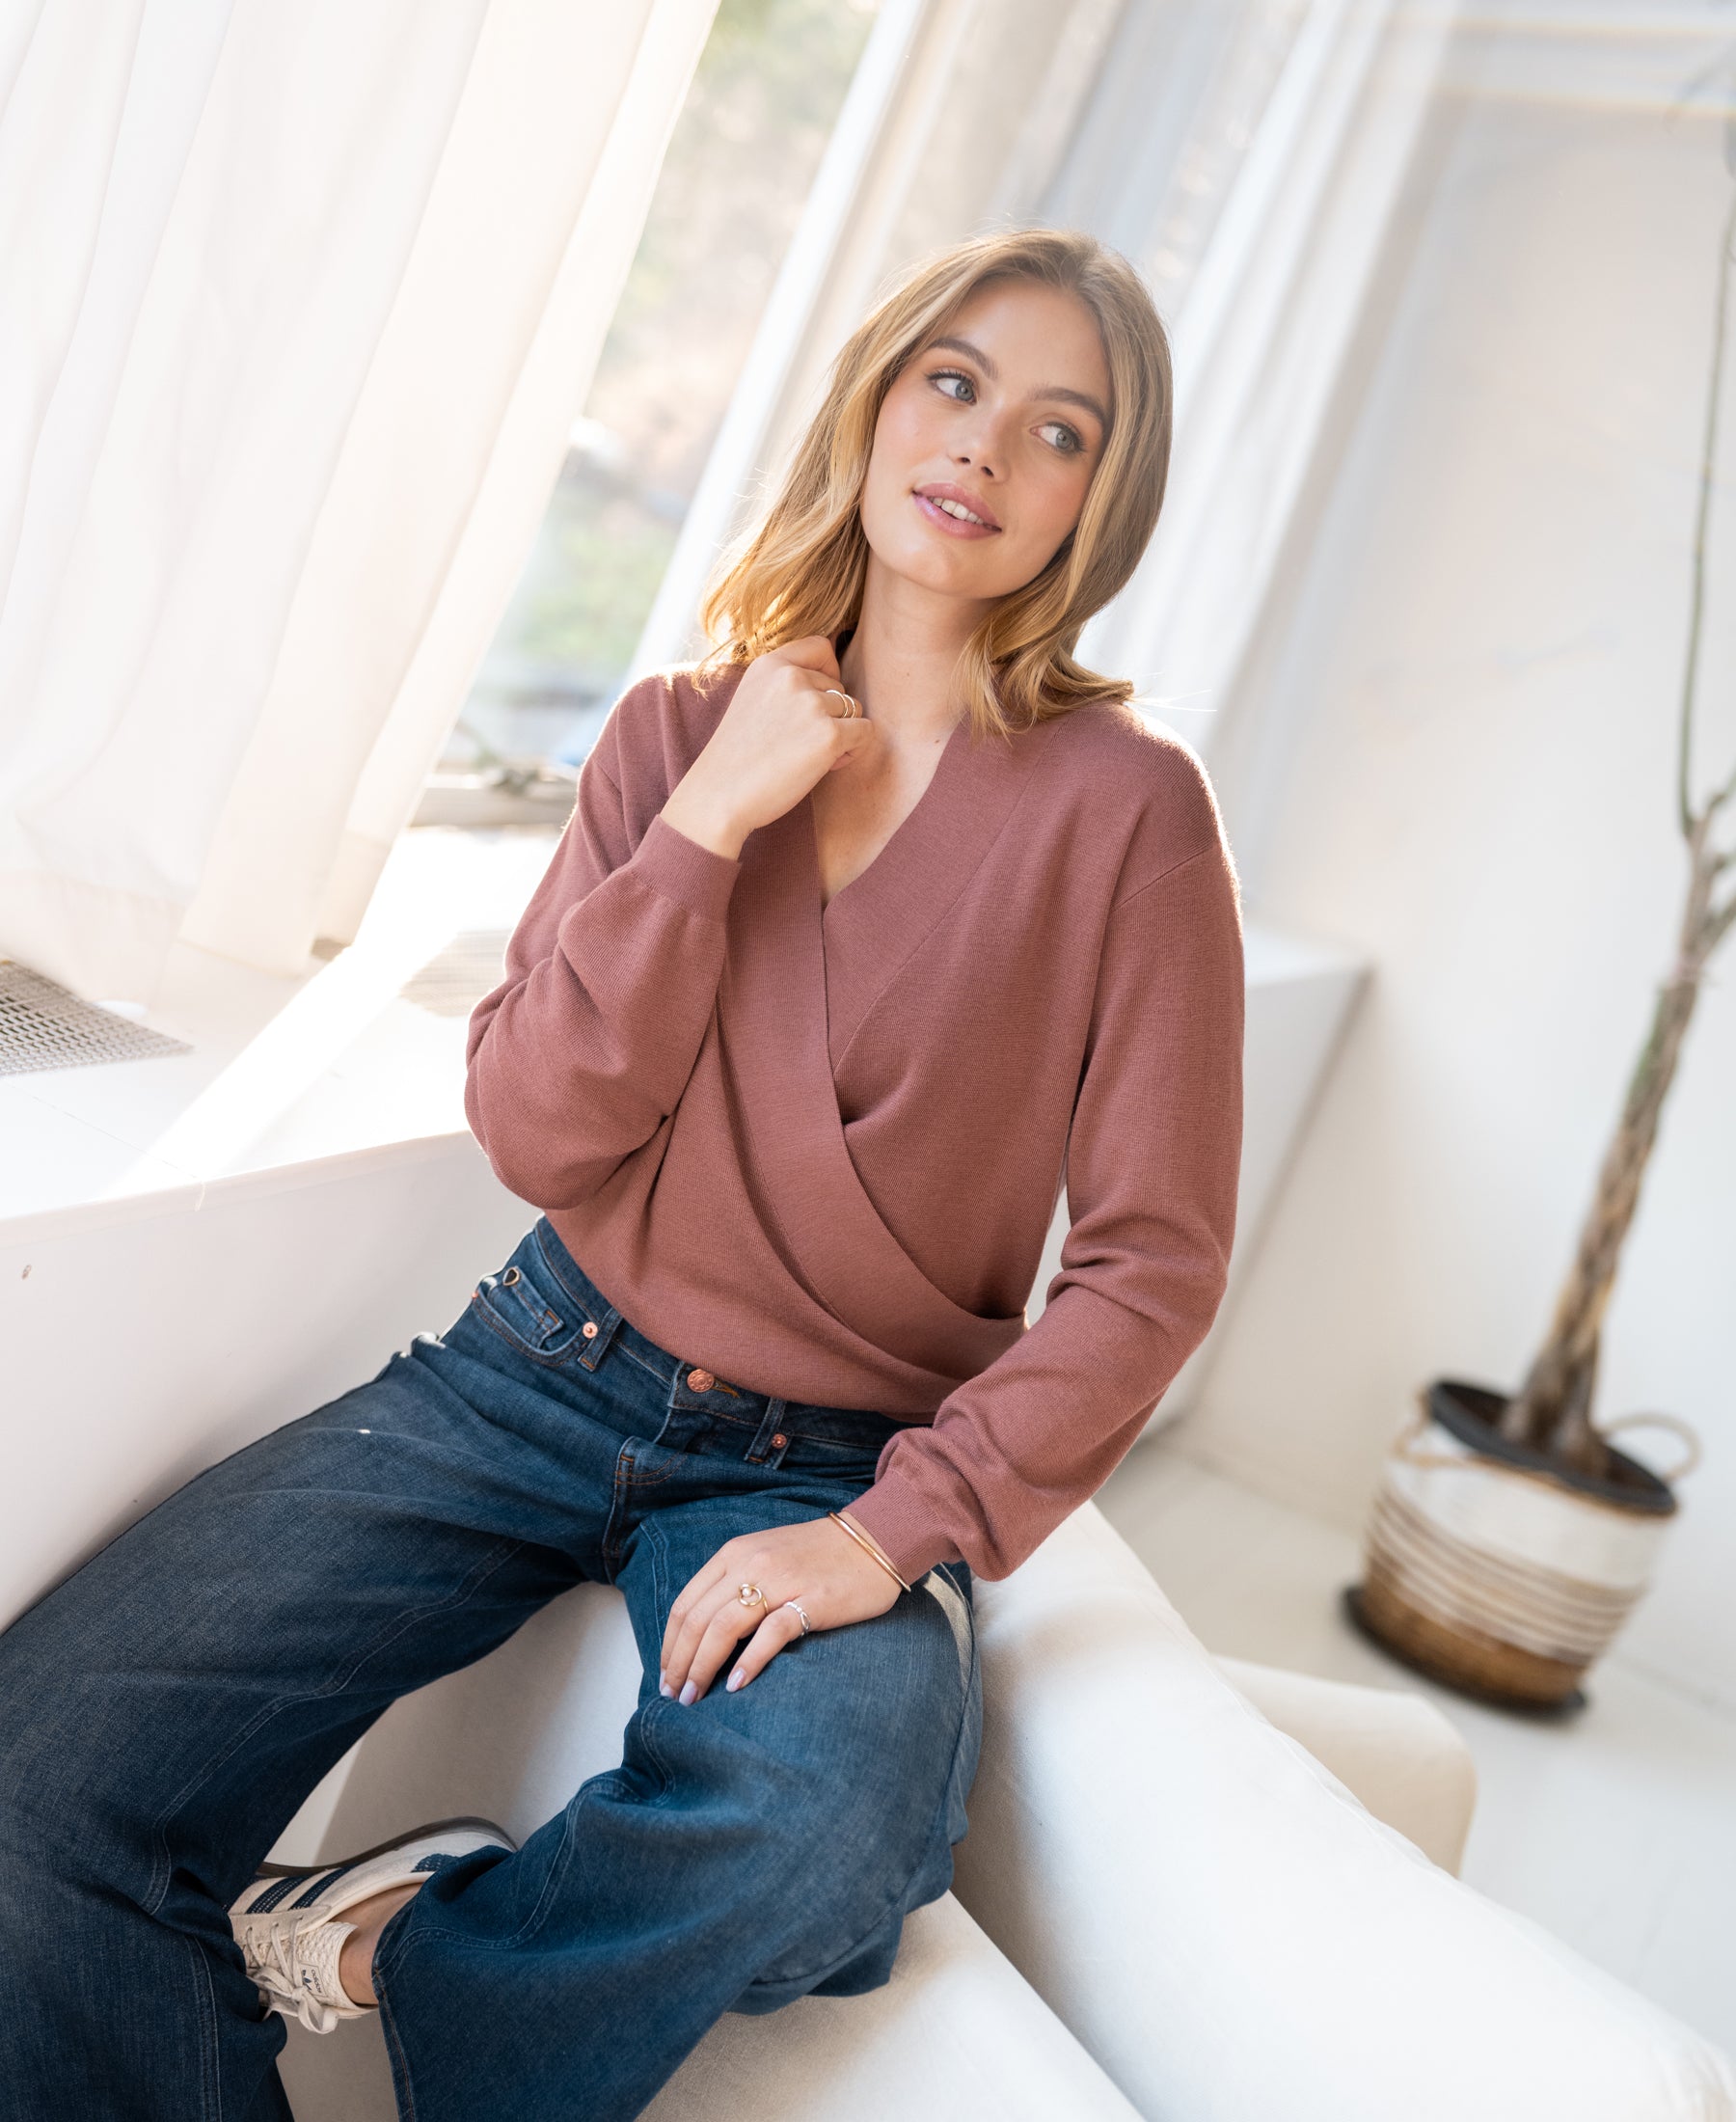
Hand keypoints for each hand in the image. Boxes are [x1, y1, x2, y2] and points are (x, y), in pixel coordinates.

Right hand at [658, 637, 878, 859]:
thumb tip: (835, 686)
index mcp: (769, 664)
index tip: (818, 700)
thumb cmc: (737, 758)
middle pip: (840, 686)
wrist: (718, 796)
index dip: (829, 672)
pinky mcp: (829, 734)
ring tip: (811, 757)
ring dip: (843, 735)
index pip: (820, 647)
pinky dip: (852, 752)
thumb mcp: (752, 700)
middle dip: (832, 715)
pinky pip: (865, 733)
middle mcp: (791, 676)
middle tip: (803, 744)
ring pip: (854, 710)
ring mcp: (811, 704)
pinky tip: (825, 767)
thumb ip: (785, 685)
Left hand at [659, 1514, 901, 1703]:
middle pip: (699, 1619)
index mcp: (735, 1553)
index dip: (670, 1644)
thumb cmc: (819, 1555)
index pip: (687, 1603)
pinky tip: (736, 1685)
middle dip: (679, 1662)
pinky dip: (748, 1662)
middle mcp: (750, 1563)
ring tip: (695, 1697)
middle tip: (674, 1696)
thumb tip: (703, 1633)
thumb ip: (735, 1583)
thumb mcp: (765, 1556)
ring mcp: (781, 1581)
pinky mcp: (811, 1600)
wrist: (875, 1539)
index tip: (666, 1674)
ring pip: (724, 1628)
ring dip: (702, 1667)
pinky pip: (770, 1634)